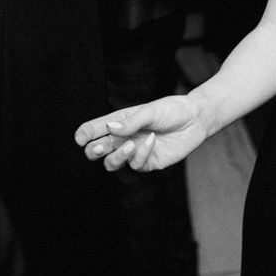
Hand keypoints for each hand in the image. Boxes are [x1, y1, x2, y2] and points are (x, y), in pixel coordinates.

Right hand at [74, 96, 207, 172]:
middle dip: (93, 150)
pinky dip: (141, 154)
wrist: (195, 119)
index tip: (80, 138)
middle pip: (97, 150)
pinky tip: (152, 141)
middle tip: (99, 147)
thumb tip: (109, 127)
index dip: (84, 134)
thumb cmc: (171, 110)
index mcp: (120, 122)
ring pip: (112, 163)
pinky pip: (135, 165)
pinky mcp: (147, 162)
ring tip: (130, 145)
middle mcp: (124, 138)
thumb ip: (130, 121)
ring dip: (116, 156)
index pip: (96, 129)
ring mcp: (134, 152)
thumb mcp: (150, 111)